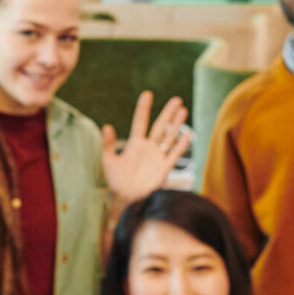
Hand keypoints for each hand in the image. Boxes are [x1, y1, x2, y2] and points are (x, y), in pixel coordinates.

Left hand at [101, 91, 192, 206]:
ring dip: (176, 125)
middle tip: (177, 100)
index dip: (143, 108)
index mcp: (135, 144)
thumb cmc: (117, 181)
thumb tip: (106, 126)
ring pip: (169, 137)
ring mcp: (157, 157)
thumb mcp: (109, 161)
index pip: (140, 121)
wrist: (126, 200)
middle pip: (160, 126)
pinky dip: (180, 146)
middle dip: (168, 113)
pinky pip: (173, 155)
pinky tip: (187, 135)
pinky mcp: (164, 168)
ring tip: (183, 111)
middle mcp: (148, 147)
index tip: (147, 94)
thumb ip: (108, 145)